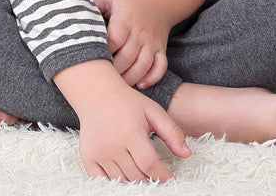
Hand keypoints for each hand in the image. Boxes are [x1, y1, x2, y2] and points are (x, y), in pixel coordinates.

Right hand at [54, 60, 190, 181]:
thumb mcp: (153, 111)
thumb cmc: (128, 102)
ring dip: (134, 180)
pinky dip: (114, 182)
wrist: (96, 93)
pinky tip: (123, 173)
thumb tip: (187, 154)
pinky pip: (102, 181)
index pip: (150, 164)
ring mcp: (98, 152)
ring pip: (121, 180)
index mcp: (131, 132)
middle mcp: (113, 144)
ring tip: (141, 169)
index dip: (162, 175)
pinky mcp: (88, 157)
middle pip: (136, 175)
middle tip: (155, 172)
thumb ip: (171, 132)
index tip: (169, 177)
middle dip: (150, 177)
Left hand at [90, 0, 171, 88]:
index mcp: (125, 18)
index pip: (114, 39)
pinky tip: (140, 84)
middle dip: (113, 71)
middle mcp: (140, 31)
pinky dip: (152, 78)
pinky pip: (160, 67)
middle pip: (127, 56)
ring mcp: (152, 42)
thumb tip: (69, 16)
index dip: (102, 52)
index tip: (91, 59)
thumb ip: (90, 4)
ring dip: (130, 79)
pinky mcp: (160, 49)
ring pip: (143, 65)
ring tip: (115, 86)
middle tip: (99, 79)